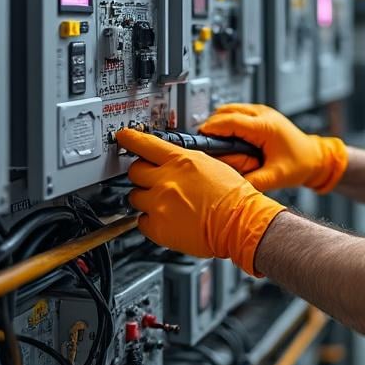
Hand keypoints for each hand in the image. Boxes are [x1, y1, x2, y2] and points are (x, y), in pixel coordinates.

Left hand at [117, 128, 286, 275]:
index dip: (131, 139)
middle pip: (135, 171)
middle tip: (155, 181)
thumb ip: (184, 162)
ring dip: (147, 199)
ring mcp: (159, 204)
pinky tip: (168, 219)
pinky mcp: (158, 227)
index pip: (145, 144)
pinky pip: (141, 221)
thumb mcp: (211, 165)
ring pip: (134, 196)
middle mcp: (166, 180)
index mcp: (181, 161)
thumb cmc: (233, 197)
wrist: (241, 223)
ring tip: (167, 203)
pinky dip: (151, 221)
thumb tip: (169, 161)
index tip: (123, 137)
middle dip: (143, 175)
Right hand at [199, 104, 347, 193]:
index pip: (230, 121)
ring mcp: (262, 112)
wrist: (315, 157)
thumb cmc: (300, 164)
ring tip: (212, 141)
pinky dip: (227, 121)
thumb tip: (230, 184)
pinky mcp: (261, 115)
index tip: (199, 138)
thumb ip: (252, 182)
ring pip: (230, 108)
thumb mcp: (275, 177)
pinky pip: (237, 112)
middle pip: (226, 111)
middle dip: (211, 125)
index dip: (212, 128)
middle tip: (202, 143)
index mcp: (265, 126)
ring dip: (218, 122)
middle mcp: (263, 114)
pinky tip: (224, 137)